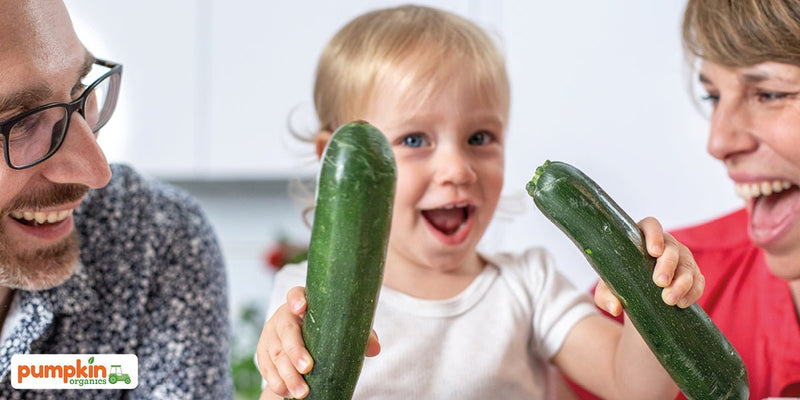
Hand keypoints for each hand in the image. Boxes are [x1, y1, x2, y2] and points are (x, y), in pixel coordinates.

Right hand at [256, 286, 380, 398]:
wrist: (306, 347)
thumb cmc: (330, 333)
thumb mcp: (344, 331)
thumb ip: (360, 336)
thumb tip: (374, 348)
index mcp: (303, 303)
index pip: (296, 294)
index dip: (296, 299)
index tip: (301, 308)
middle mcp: (284, 316)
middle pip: (286, 330)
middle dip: (295, 350)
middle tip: (308, 368)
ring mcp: (271, 333)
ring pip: (275, 353)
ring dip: (287, 374)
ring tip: (302, 392)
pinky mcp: (263, 351)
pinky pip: (266, 366)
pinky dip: (276, 380)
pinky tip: (286, 391)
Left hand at [595, 217, 704, 315]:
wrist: (641, 297)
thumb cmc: (621, 283)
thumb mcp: (608, 289)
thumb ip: (605, 296)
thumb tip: (615, 308)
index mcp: (642, 237)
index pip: (651, 226)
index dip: (655, 235)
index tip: (654, 252)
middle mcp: (665, 244)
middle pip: (671, 249)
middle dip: (668, 265)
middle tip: (660, 282)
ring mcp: (682, 259)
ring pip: (687, 266)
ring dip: (681, 283)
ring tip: (670, 300)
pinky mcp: (693, 274)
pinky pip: (698, 281)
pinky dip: (693, 292)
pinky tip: (683, 303)